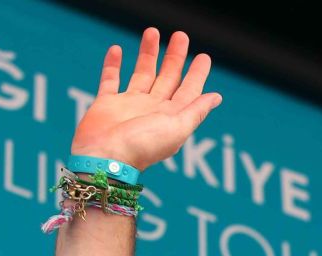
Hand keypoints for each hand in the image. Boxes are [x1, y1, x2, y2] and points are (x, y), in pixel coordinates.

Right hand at [71, 28, 221, 170]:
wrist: (105, 158)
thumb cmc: (143, 145)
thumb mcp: (177, 128)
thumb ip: (196, 111)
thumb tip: (216, 97)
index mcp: (171, 116)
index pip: (189, 91)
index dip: (197, 74)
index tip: (204, 57)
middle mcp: (152, 110)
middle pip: (168, 78)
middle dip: (175, 57)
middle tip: (181, 36)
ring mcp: (129, 106)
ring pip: (142, 74)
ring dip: (147, 54)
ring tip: (152, 32)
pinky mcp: (107, 104)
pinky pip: (110, 80)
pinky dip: (113, 65)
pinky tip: (117, 49)